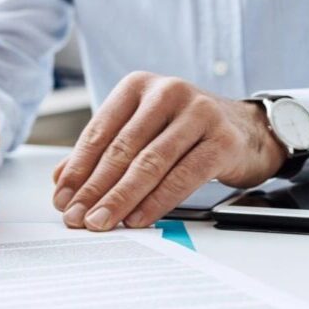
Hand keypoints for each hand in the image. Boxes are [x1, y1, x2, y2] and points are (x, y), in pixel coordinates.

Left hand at [52, 71, 285, 230]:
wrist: (247, 129)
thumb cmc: (186, 131)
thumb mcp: (141, 130)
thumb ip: (103, 150)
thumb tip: (61, 180)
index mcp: (138, 86)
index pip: (99, 131)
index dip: (78, 169)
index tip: (62, 198)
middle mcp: (167, 92)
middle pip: (122, 149)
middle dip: (94, 189)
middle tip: (76, 217)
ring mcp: (198, 113)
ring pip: (150, 163)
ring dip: (120, 199)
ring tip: (101, 221)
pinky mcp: (222, 140)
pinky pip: (182, 177)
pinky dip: (156, 202)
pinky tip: (138, 219)